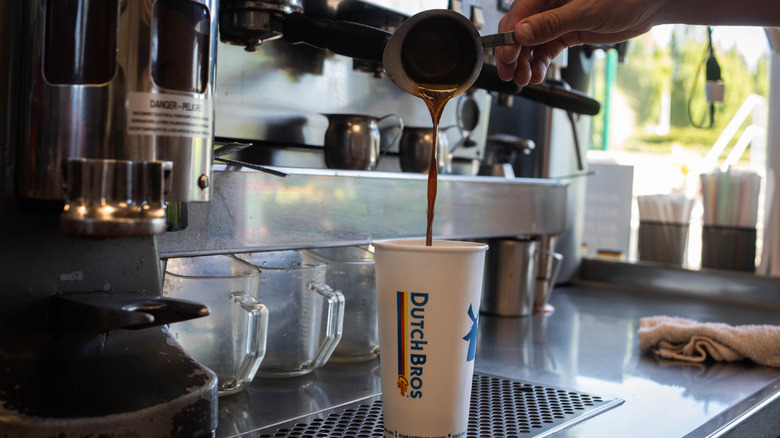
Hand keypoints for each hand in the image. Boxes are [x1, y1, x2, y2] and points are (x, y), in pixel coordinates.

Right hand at [496, 0, 662, 85]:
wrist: (652, 4)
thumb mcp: (585, 11)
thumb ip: (551, 23)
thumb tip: (522, 33)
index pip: (519, 14)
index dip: (509, 38)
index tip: (507, 58)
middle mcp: (550, 3)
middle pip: (521, 30)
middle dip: (514, 54)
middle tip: (510, 74)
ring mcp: (559, 18)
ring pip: (533, 43)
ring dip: (527, 62)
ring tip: (526, 78)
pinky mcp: (569, 31)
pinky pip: (547, 48)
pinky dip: (541, 63)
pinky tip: (538, 74)